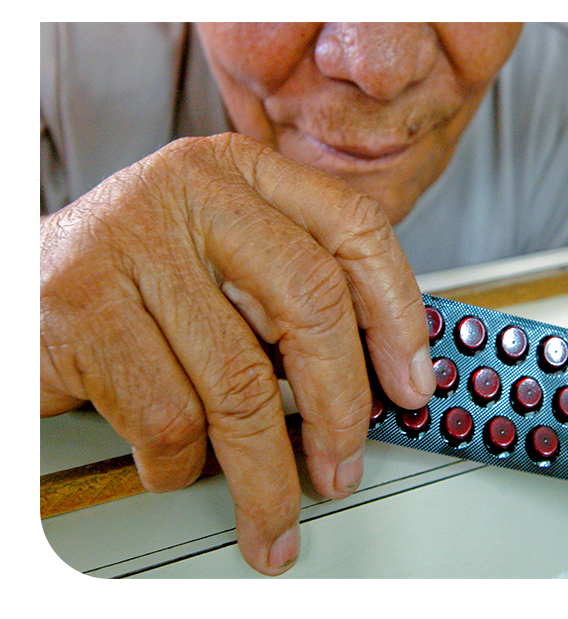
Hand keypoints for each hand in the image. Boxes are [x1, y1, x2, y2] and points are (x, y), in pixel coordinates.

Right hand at [40, 133, 435, 574]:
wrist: (18, 289)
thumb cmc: (137, 284)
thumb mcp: (222, 260)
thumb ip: (294, 295)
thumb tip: (382, 378)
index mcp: (242, 173)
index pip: (355, 228)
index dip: (399, 314)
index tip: (413, 383)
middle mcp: (191, 191)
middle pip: (311, 302)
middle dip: (341, 407)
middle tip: (344, 464)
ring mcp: (131, 244)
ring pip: (240, 383)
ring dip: (268, 472)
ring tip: (275, 509)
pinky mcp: (81, 309)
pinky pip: (170, 419)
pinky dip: (183, 464)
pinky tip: (180, 460)